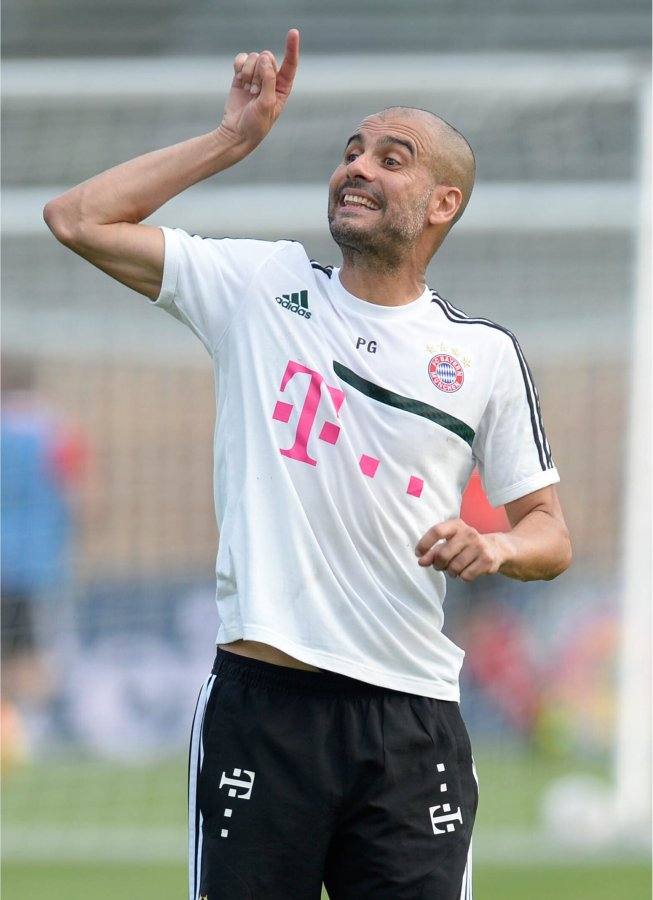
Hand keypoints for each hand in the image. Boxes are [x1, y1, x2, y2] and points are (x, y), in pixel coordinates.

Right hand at [219, 29, 299, 151]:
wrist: (236, 132)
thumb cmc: (256, 123)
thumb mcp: (267, 104)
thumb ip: (269, 80)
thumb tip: (264, 58)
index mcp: (282, 87)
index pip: (290, 64)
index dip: (291, 48)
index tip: (293, 32)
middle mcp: (270, 79)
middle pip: (267, 57)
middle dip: (259, 72)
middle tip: (255, 91)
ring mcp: (255, 76)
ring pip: (253, 58)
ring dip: (248, 73)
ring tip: (247, 90)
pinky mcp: (240, 75)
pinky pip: (241, 59)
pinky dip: (239, 65)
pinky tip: (239, 79)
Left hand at [414, 518, 508, 581]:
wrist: (496, 548)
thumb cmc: (466, 545)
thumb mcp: (450, 542)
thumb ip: (434, 551)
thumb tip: (421, 561)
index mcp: (456, 525)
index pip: (437, 531)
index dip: (425, 543)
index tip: (419, 554)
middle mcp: (469, 533)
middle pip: (443, 554)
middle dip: (438, 564)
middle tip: (440, 566)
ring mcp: (479, 547)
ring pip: (454, 567)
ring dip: (451, 572)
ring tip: (455, 569)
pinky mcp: (487, 560)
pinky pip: (466, 576)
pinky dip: (463, 577)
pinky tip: (467, 571)